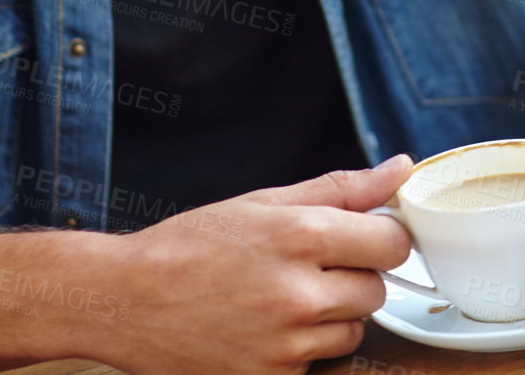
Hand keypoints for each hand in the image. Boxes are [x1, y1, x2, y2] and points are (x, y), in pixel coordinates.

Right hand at [99, 155, 413, 374]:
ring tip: (282, 297)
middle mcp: (299, 294)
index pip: (392, 242)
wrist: (124, 301)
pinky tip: (264, 327)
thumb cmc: (193, 244)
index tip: (362, 237)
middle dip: (354, 276)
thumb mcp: (265, 202)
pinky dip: (302, 347)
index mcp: (302, 236)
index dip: (382, 237)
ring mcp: (285, 344)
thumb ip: (342, 188)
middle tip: (310, 266)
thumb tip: (400, 169)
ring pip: (352, 330)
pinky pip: (317, 361)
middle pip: (376, 289)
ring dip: (331, 315)